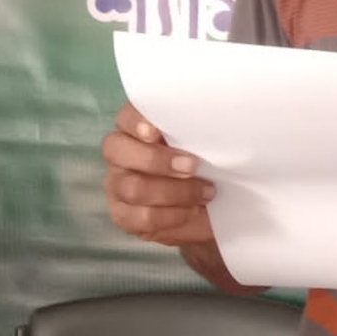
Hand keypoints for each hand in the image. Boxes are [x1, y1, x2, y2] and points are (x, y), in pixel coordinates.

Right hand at [102, 103, 215, 246]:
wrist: (209, 206)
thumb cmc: (207, 164)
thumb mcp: (208, 144)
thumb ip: (199, 131)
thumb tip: (219, 122)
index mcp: (137, 128)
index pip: (125, 117)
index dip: (136, 122)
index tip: (155, 132)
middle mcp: (120, 154)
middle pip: (117, 151)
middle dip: (157, 160)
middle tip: (193, 166)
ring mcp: (118, 185)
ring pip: (133, 188)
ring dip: (175, 192)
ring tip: (206, 192)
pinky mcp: (123, 215)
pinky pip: (141, 217)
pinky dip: (172, 215)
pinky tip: (192, 211)